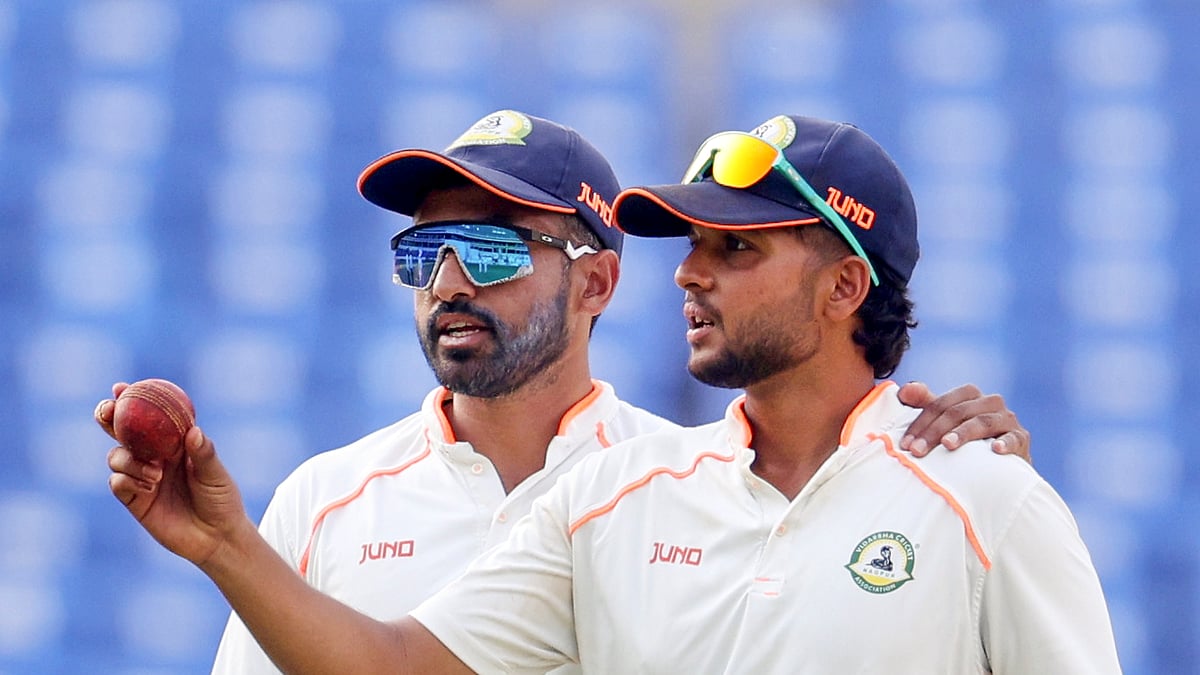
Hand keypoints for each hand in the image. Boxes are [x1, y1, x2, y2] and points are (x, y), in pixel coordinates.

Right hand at [97, 389, 250, 566]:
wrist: (216, 538)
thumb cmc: (222, 500)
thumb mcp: (217, 475)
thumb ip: (203, 454)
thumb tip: (193, 431)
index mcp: (174, 443)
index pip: (150, 417)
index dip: (133, 400)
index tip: (121, 387)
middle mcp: (153, 457)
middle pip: (122, 432)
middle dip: (108, 417)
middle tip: (107, 411)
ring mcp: (141, 477)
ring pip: (117, 456)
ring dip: (128, 460)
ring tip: (156, 474)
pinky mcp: (133, 500)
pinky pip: (117, 483)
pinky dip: (126, 480)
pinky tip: (148, 488)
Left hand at [897, 382, 1030, 463]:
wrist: (1003, 464)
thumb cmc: (968, 440)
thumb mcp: (945, 420)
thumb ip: (925, 403)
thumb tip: (904, 389)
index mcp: (969, 395)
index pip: (940, 404)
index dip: (920, 423)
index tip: (906, 444)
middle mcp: (990, 402)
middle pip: (957, 412)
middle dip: (934, 431)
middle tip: (917, 451)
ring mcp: (1007, 419)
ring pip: (982, 422)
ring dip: (963, 433)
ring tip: (948, 445)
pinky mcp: (1022, 438)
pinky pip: (1014, 438)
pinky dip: (1005, 442)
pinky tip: (995, 450)